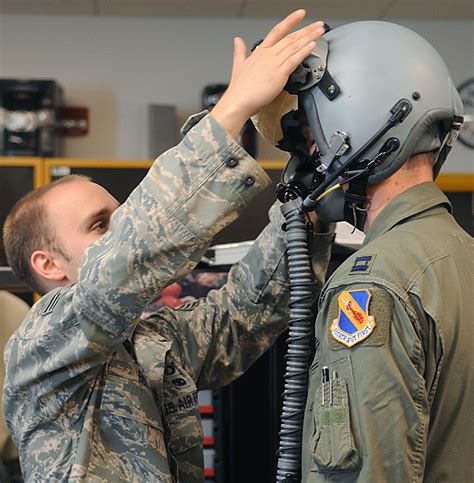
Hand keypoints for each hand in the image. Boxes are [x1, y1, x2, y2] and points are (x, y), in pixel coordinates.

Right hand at [211, 10, 324, 138]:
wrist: (238, 101)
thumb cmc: (239, 89)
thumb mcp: (238, 65)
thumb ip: (239, 52)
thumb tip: (237, 41)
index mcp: (260, 52)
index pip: (277, 31)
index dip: (290, 21)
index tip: (300, 14)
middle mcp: (268, 55)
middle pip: (291, 38)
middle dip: (307, 30)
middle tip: (319, 25)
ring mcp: (274, 64)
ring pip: (294, 47)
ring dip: (309, 38)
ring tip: (320, 32)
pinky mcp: (278, 74)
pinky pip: (294, 60)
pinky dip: (303, 52)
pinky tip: (311, 46)